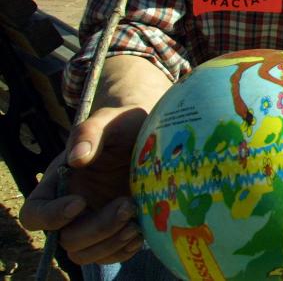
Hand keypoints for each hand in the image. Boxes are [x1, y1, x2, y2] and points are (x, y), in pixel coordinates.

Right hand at [20, 105, 148, 264]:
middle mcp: (73, 207)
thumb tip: (77, 158)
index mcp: (59, 184)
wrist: (155, 134)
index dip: (51, 216)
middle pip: (66, 238)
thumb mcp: (109, 120)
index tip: (80, 202)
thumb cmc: (124, 124)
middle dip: (96, 228)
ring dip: (110, 244)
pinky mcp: (117, 229)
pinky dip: (124, 250)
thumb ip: (89, 133)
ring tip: (136, 224)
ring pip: (86, 253)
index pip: (35, 213)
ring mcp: (94, 221)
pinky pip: (110, 254)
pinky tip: (143, 232)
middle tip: (127, 204)